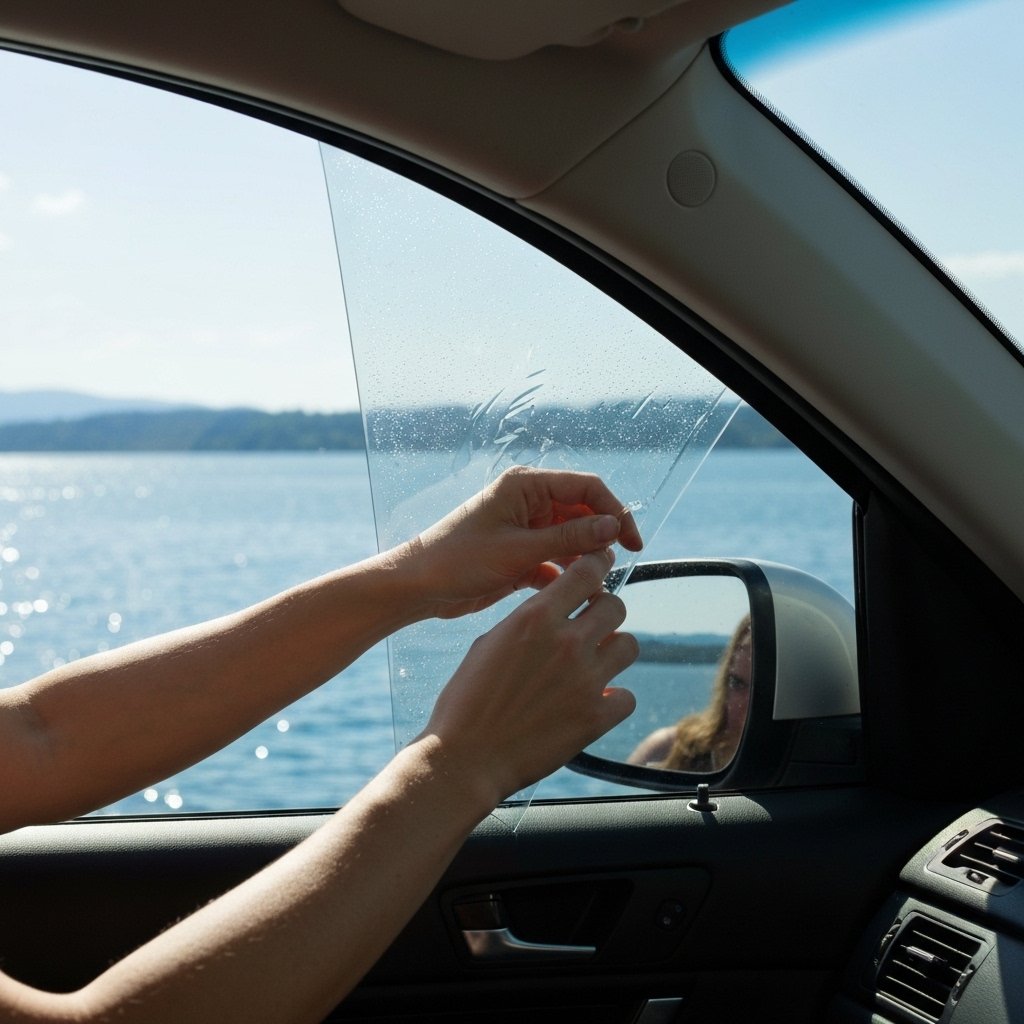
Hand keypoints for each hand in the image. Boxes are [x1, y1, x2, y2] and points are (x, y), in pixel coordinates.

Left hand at [397, 466, 642, 618]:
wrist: (419, 587)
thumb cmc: (459, 560)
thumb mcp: (519, 550)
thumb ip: (568, 537)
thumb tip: (612, 526)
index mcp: (526, 486)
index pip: (586, 487)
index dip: (615, 511)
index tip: (632, 541)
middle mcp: (528, 502)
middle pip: (583, 513)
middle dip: (601, 538)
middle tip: (613, 566)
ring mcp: (525, 529)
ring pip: (572, 539)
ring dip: (585, 559)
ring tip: (594, 583)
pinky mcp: (520, 555)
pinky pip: (556, 560)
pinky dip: (566, 575)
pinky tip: (573, 594)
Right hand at [420, 548, 637, 803]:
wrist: (465, 758)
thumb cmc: (467, 699)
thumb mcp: (490, 643)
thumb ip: (529, 622)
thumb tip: (555, 612)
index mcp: (535, 617)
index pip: (588, 571)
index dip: (597, 567)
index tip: (598, 571)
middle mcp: (567, 642)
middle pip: (615, 606)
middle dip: (603, 613)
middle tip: (590, 627)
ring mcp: (585, 680)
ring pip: (629, 646)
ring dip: (612, 652)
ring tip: (592, 665)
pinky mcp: (595, 717)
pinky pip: (627, 697)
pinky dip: (612, 700)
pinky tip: (592, 703)